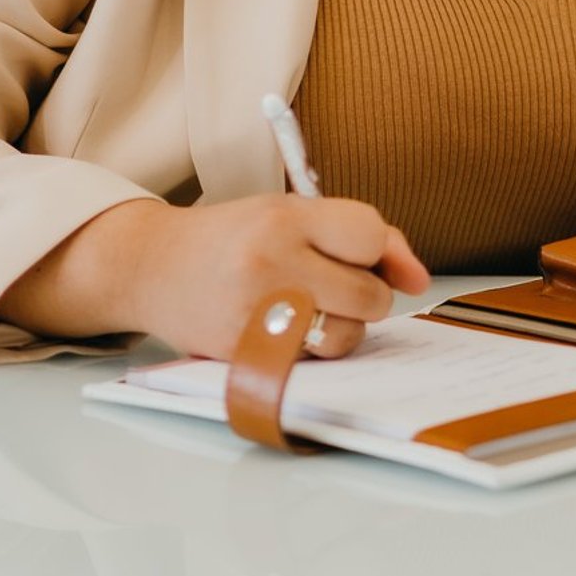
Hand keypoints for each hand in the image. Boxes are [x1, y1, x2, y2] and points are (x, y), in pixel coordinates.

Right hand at [114, 193, 428, 360]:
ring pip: (346, 338)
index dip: (375, 250)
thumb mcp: (294, 212)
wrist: (156, 266)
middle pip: (368, 296)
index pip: (371, 236)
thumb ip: (365, 234)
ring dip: (341, 328)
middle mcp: (270, 264)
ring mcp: (256, 316)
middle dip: (364, 294)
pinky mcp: (244, 356)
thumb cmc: (236, 236)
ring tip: (310, 308)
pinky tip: (286, 330)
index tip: (356, 253)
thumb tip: (419, 279)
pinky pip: (312, 363)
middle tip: (332, 282)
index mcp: (286, 218)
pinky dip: (310, 350)